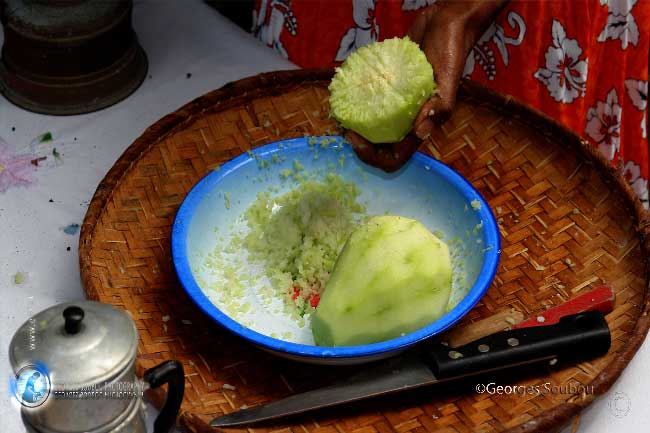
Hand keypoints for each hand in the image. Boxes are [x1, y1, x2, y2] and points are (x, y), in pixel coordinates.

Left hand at [347, 1, 507, 171]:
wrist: (445, 22)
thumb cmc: (451, 50)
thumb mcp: (449, 79)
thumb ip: (440, 106)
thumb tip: (420, 133)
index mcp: (420, 125)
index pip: (395, 157)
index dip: (373, 156)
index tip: (356, 138)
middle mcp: (406, 120)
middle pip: (378, 148)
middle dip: (358, 145)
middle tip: (344, 128)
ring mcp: (396, 104)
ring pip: (371, 128)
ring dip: (354, 128)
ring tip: (340, 114)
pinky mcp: (387, 87)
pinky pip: (369, 103)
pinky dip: (355, 104)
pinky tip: (345, 94)